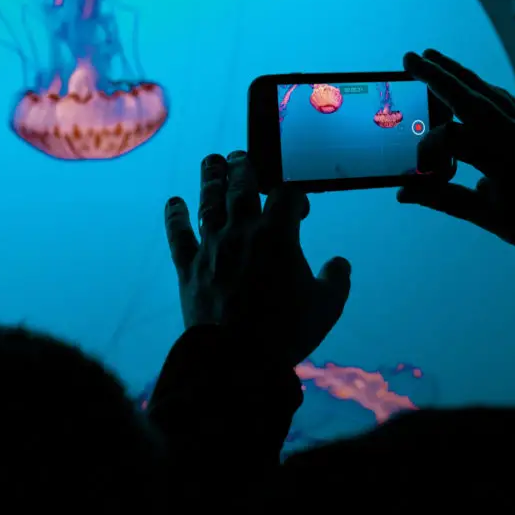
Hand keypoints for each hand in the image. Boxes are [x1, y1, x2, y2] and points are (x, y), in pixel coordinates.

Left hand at [163, 151, 351, 367]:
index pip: (286, 196)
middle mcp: (242, 231)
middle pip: (241, 186)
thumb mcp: (326, 306)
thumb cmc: (286, 331)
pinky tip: (174, 202)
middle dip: (243, 167)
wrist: (237, 357)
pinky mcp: (188, 267)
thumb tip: (340, 264)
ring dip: (210, 177)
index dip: (295, 196)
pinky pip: (179, 235)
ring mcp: (211, 247)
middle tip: (241, 157)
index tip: (299, 209)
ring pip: (209, 201)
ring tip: (211, 161)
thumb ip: (336, 280)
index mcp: (277, 236)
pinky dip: (175, 217)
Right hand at [397, 49, 514, 256]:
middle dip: (438, 75)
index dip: (427, 151)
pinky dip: (483, 86)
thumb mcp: (490, 218)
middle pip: (471, 97)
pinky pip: (506, 97)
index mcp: (504, 158)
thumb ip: (445, 199)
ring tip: (432, 57)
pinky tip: (471, 83)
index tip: (415, 177)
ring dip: (459, 72)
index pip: (453, 138)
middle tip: (410, 57)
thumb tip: (404, 192)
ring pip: (489, 90)